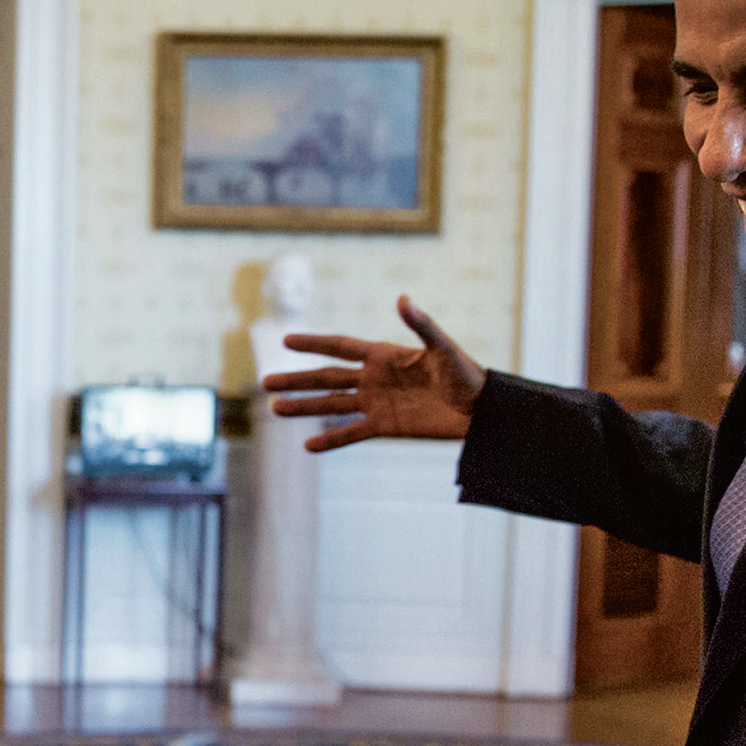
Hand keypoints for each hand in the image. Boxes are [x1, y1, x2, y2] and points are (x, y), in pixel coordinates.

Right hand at [261, 294, 487, 450]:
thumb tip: (402, 299)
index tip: (286, 341)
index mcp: (383, 355)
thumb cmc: (466, 373)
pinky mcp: (385, 427)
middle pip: (327, 378)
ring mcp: (377, 404)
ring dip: (304, 408)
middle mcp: (374, 378)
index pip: (340, 346)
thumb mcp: (442, 348)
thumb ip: (420, 325)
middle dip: (297, 380)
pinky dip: (331, 440)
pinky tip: (308, 446)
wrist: (480, 410)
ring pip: (332, 405)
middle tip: (265, 382)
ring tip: (276, 409)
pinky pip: (352, 433)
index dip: (314, 343)